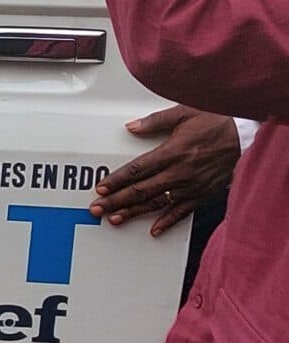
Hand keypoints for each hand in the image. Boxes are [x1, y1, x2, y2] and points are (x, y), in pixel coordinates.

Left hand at [90, 105, 238, 234]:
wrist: (246, 137)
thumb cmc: (217, 122)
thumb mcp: (184, 113)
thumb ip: (155, 121)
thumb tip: (131, 127)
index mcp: (172, 152)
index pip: (137, 170)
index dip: (117, 181)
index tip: (101, 189)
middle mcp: (179, 172)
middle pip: (141, 190)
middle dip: (116, 201)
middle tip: (97, 209)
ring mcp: (191, 186)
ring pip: (157, 203)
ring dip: (134, 212)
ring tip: (115, 219)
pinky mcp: (202, 194)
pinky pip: (182, 211)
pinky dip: (167, 221)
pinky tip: (153, 229)